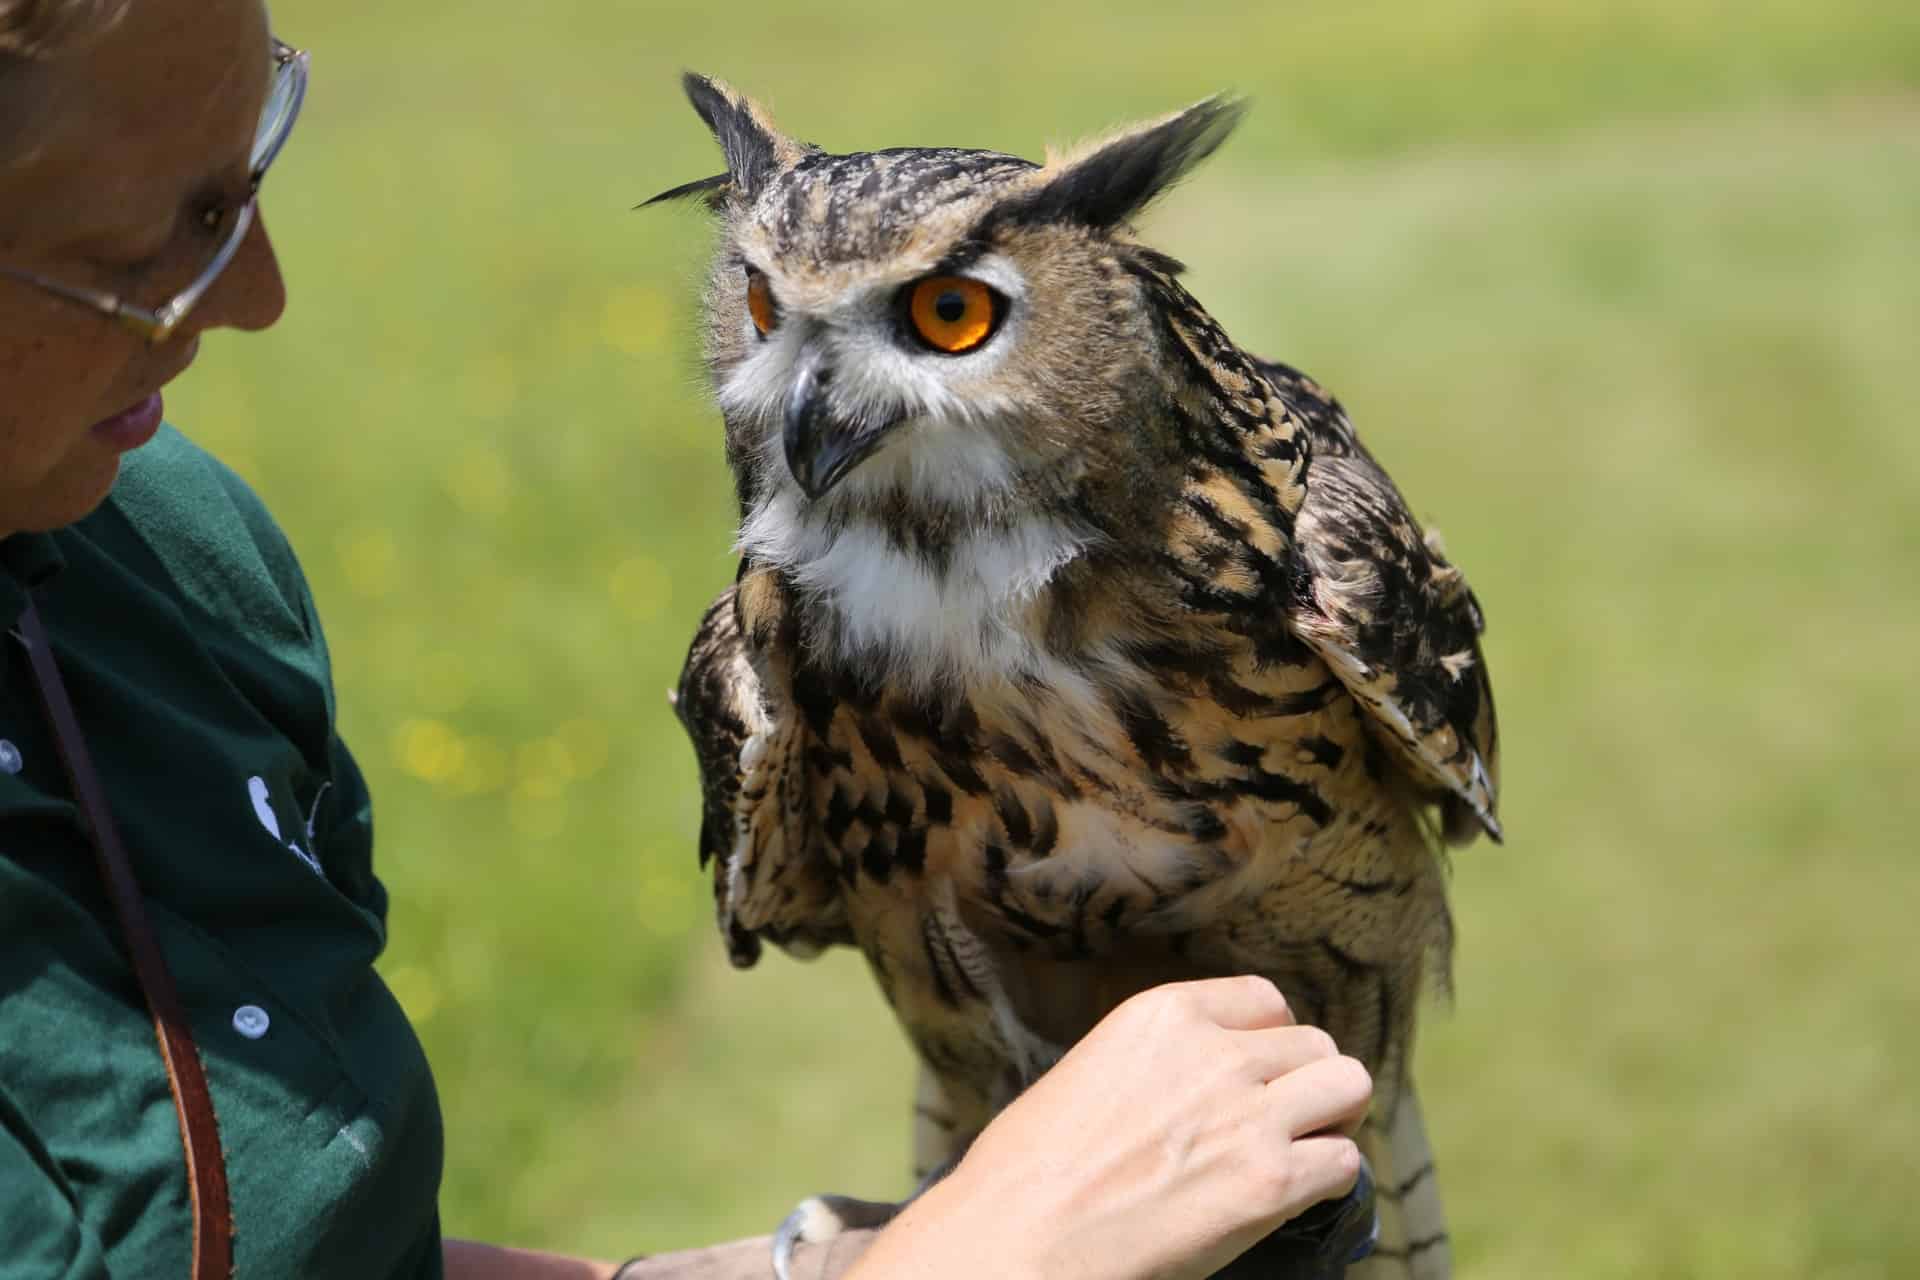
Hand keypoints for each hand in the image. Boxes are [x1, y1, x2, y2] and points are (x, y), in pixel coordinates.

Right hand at [845, 976, 1371, 1279]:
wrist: (1025, 1232)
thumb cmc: (1032, 1166)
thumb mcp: (1092, 1068)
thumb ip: (1159, 1060)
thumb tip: (1194, 1085)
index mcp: (1165, 1013)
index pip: (1265, 999)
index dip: (1270, 1040)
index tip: (1258, 1073)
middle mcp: (1217, 1052)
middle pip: (1316, 1044)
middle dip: (1306, 1082)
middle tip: (1282, 1122)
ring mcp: (1250, 1115)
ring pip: (1350, 1086)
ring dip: (1332, 1119)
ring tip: (1302, 1151)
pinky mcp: (1271, 1182)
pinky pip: (1346, 1161)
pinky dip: (1329, 1180)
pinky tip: (1293, 1197)